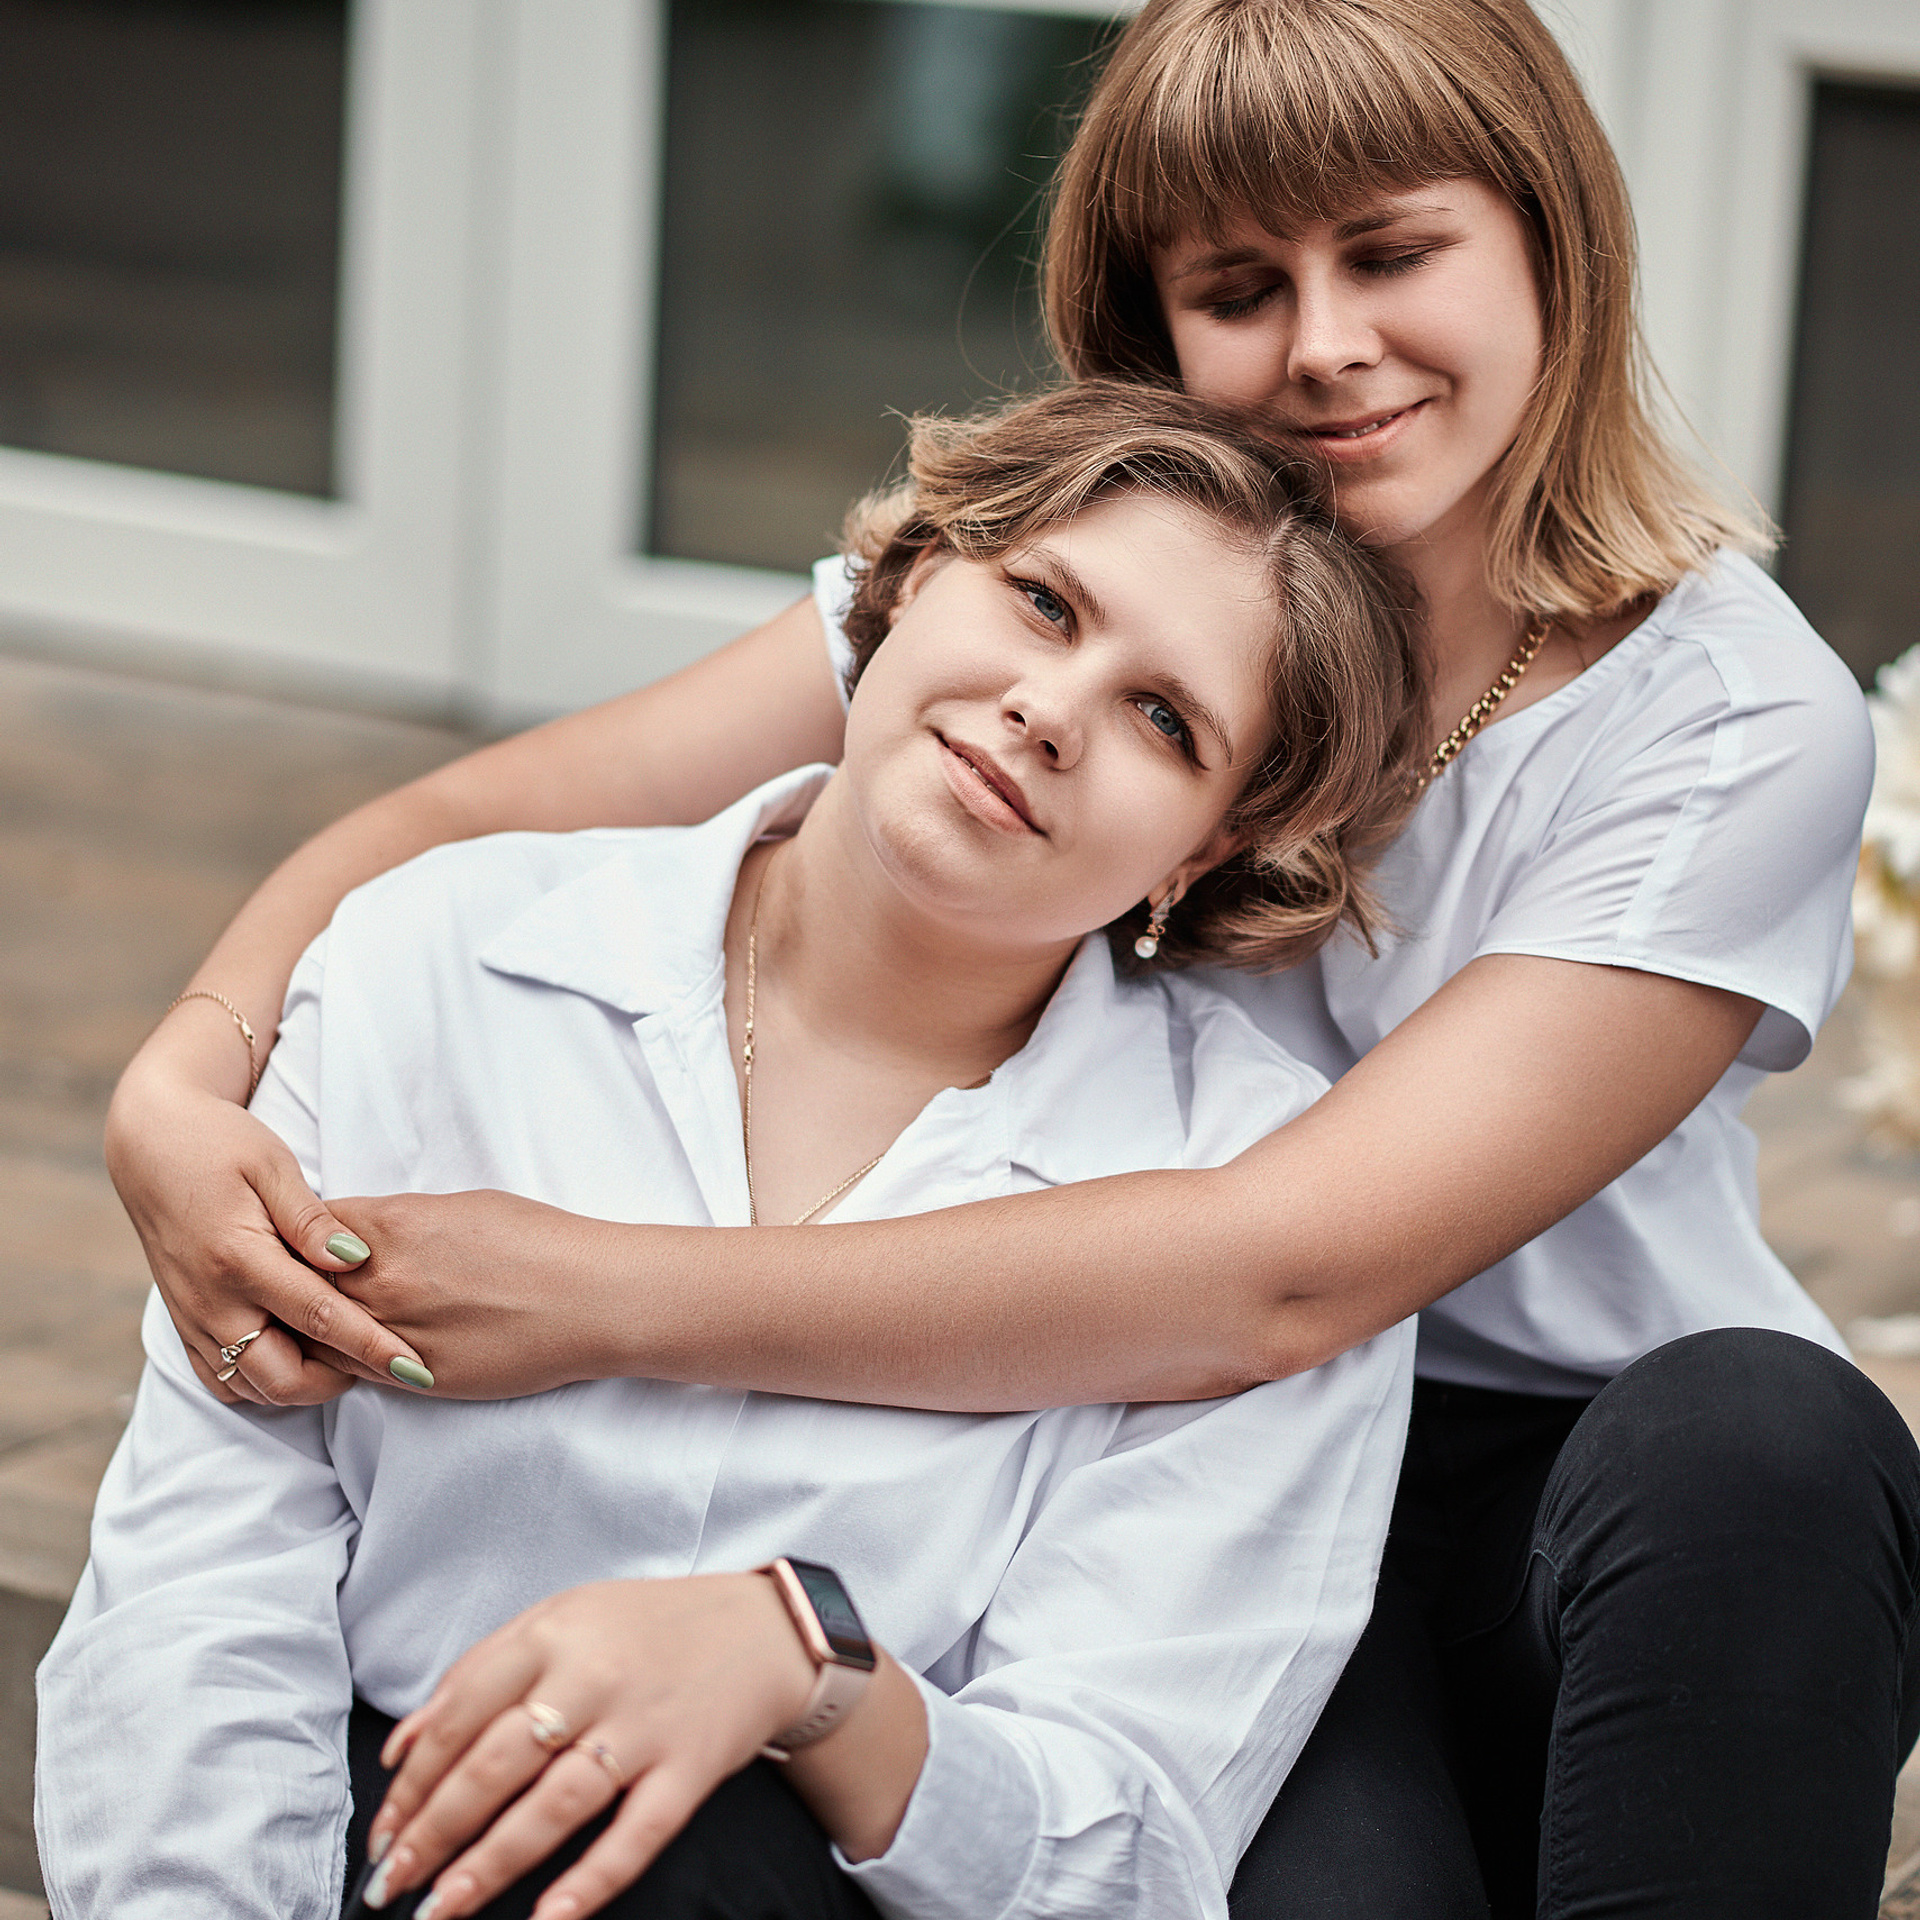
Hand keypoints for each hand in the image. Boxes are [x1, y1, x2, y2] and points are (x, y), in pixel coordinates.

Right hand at [105, 1053, 433, 1406]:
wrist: (150, 1146)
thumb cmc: (220, 1145)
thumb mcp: (273, 1166)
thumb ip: (312, 1220)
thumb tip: (355, 1259)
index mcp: (240, 1259)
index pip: (319, 1319)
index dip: (372, 1348)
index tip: (415, 1369)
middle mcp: (212, 1302)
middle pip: (283, 1378)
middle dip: (340, 1381)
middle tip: (383, 1356)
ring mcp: (193, 1320)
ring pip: (252, 1389)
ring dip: (304, 1385)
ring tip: (347, 1354)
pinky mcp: (184, 1325)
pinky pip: (223, 1380)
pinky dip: (263, 1382)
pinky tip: (297, 1353)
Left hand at [323, 1190, 630, 1399]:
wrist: (591, 1299)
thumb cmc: (540, 1241)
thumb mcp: (465, 1206)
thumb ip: (402, 1220)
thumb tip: (369, 1230)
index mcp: (392, 1227)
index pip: (307, 1228)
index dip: (301, 1234)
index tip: (302, 1241)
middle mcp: (381, 1281)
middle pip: (299, 1283)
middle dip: (294, 1281)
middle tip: (295, 1283)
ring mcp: (393, 1334)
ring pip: (319, 1334)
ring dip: (316, 1325)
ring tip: (320, 1320)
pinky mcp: (415, 1379)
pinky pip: (355, 1370)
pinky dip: (348, 1358)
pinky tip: (359, 1347)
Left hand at [361, 1575, 817, 1918]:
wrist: (765, 1629)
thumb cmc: (648, 1628)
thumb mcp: (560, 1620)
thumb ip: (479, 1672)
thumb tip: (401, 1748)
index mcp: (553, 1633)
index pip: (462, 1713)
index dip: (413, 1781)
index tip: (383, 1831)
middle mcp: (594, 1676)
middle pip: (497, 1763)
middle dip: (435, 1831)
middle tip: (393, 1882)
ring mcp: (643, 1726)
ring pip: (555, 1804)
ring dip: (491, 1863)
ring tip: (443, 1908)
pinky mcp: (689, 1768)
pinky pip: (636, 1834)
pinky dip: (591, 1881)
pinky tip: (547, 1918)